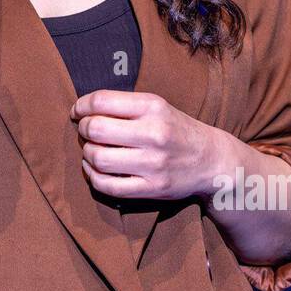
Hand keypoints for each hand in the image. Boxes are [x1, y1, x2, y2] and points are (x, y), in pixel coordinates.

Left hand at [69, 90, 223, 200]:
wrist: (212, 161)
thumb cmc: (176, 130)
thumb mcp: (157, 106)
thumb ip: (124, 105)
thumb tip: (81, 110)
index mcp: (153, 107)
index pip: (101, 101)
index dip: (81, 106)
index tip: (77, 112)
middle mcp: (154, 134)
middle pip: (96, 129)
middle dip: (83, 129)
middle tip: (85, 131)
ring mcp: (153, 164)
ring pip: (98, 159)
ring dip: (86, 153)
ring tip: (91, 150)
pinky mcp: (152, 188)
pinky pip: (108, 186)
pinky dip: (93, 177)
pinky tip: (95, 169)